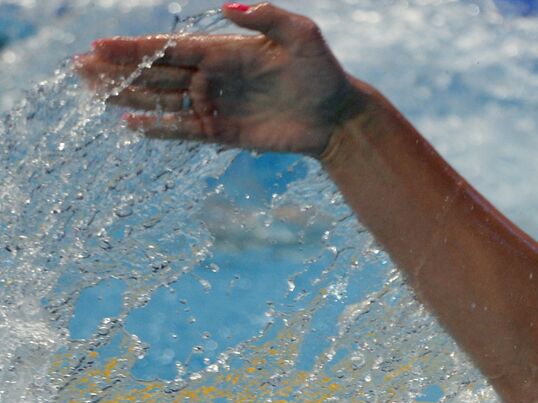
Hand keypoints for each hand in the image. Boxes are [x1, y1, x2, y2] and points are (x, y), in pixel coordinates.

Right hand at [75, 2, 365, 157]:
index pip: (170, 47)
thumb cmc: (323, 71)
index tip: (99, 45)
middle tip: (78, 68)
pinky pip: (185, 131)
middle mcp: (213, 77)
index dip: (135, 47)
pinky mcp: (225, 133)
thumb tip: (227, 7)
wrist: (338, 115)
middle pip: (156, 72)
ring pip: (163, 100)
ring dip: (128, 97)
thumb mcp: (303, 35)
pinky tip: (130, 127)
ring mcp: (216, 105)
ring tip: (93, 92)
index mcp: (223, 50)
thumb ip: (267, 17)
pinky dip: (160, 129)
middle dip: (118, 69)